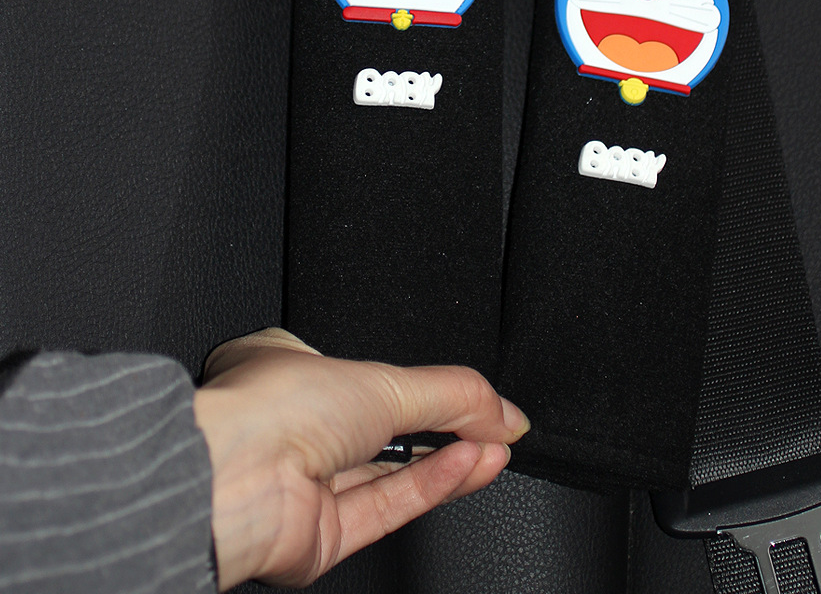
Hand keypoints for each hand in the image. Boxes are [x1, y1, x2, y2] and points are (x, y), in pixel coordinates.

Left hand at [193, 328, 528, 589]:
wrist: (231, 479)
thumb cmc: (270, 408)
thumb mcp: (386, 379)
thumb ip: (454, 395)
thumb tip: (506, 413)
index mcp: (290, 370)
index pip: (371, 376)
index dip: (421, 383)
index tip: (470, 392)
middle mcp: (293, 427)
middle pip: (388, 428)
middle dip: (444, 425)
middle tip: (493, 422)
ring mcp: (304, 483)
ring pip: (391, 472)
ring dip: (448, 458)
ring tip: (496, 444)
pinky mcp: (318, 534)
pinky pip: (386, 506)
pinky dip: (431, 485)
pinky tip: (470, 465)